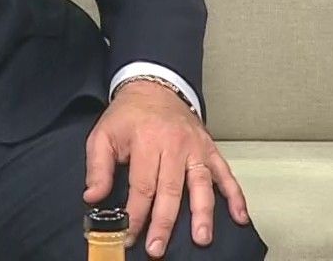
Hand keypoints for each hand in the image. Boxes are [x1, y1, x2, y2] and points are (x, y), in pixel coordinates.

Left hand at [84, 80, 250, 258]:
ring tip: (202, 238)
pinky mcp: (211, 149)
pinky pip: (225, 173)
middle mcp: (175, 144)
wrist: (154, 87)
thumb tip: (93, 198)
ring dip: (202, 213)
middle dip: (164, 222)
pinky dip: (235, 195)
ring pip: (201, 184)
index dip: (135, 214)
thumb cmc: (128, 116)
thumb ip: (98, 167)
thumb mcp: (103, 135)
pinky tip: (240, 216)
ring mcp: (196, 147)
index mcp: (147, 140)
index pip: (142, 185)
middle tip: (157, 248)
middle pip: (171, 189)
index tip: (129, 235)